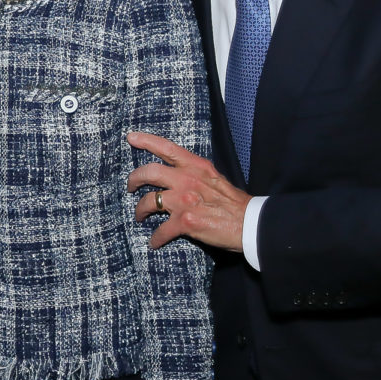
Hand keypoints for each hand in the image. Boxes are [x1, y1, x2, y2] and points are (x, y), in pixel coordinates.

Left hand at [127, 130, 249, 251]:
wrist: (250, 223)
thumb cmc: (233, 202)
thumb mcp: (214, 177)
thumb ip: (195, 173)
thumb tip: (177, 174)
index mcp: (196, 166)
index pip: (167, 147)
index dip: (146, 140)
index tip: (131, 137)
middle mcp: (187, 179)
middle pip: (149, 172)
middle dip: (134, 179)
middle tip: (130, 186)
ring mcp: (184, 200)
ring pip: (149, 200)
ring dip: (140, 210)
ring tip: (140, 216)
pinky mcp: (185, 222)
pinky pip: (161, 230)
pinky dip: (155, 238)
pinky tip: (155, 242)